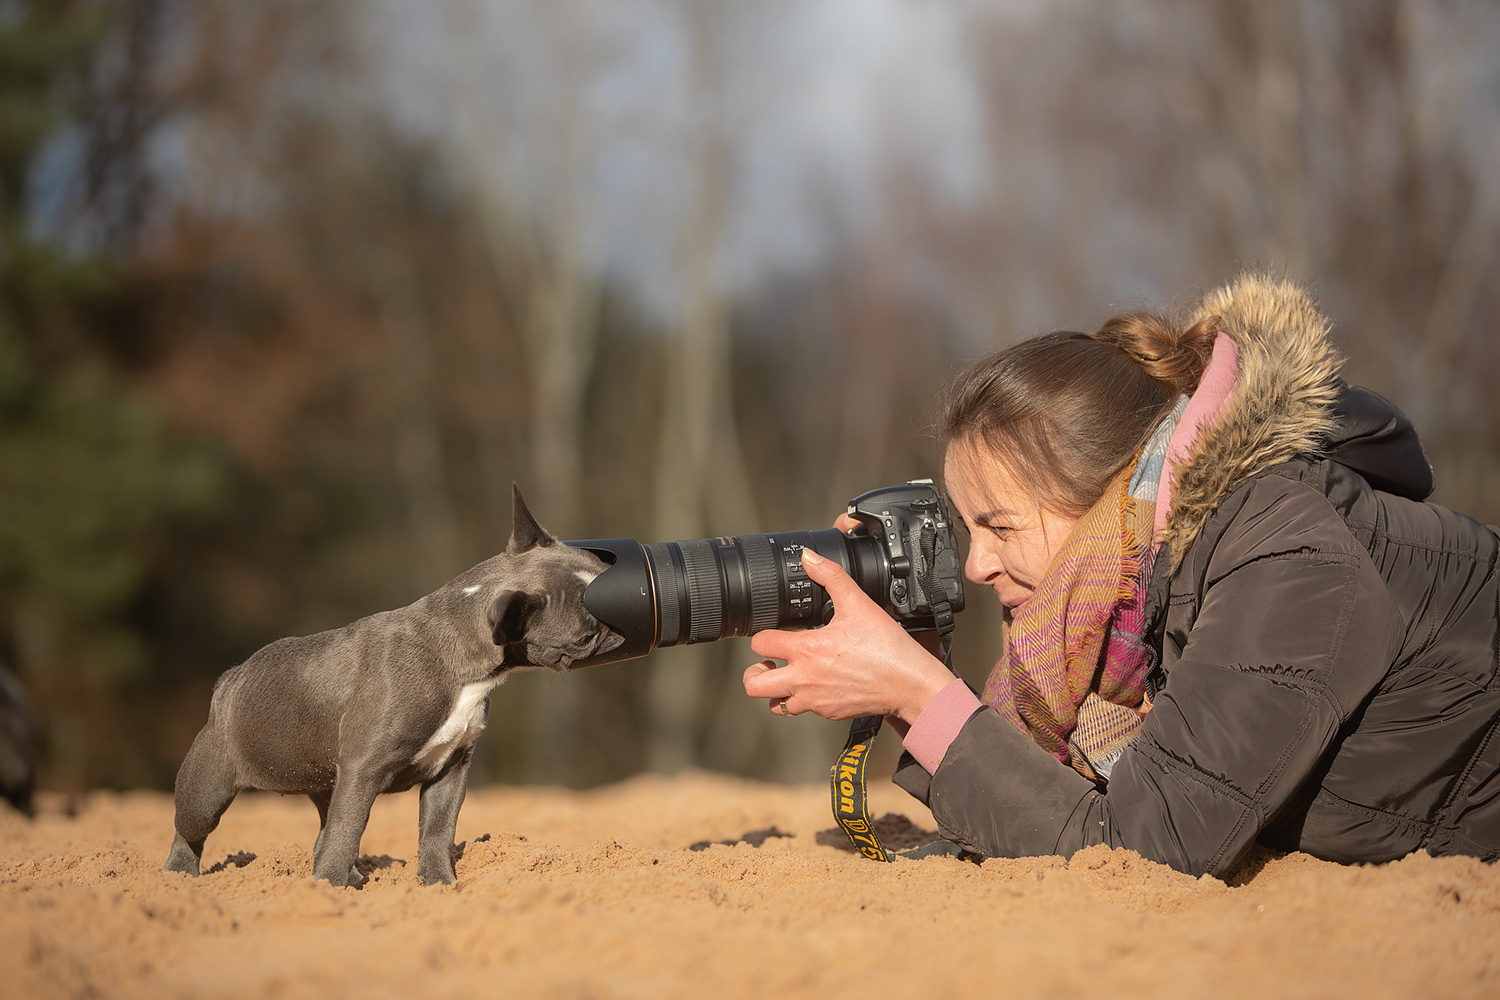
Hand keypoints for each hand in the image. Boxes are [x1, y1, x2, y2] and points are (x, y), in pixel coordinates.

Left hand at [742, 547, 952, 722]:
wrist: (909, 683)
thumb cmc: (886, 647)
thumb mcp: (858, 603)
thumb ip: (831, 576)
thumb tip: (809, 558)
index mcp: (806, 650)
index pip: (760, 644)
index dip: (762, 635)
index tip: (774, 632)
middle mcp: (804, 679)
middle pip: (754, 684)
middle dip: (756, 670)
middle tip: (769, 660)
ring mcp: (814, 701)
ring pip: (774, 705)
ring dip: (775, 691)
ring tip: (786, 676)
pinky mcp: (828, 713)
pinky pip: (802, 711)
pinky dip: (802, 700)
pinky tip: (816, 684)